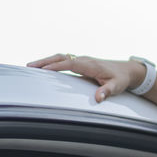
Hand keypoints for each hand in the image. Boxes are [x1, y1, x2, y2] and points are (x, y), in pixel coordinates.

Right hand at [27, 54, 142, 102]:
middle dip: (45, 61)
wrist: (127, 70)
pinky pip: (64, 60)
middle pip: (62, 58)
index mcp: (91, 65)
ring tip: (30, 66)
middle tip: (29, 66)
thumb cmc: (121, 79)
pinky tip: (42, 68)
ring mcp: (82, 60)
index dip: (57, 66)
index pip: (71, 64)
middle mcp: (84, 60)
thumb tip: (99, 98)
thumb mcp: (117, 86)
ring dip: (46, 61)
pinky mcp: (81, 63)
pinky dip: (52, 62)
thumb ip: (107, 91)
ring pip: (61, 57)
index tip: (44, 69)